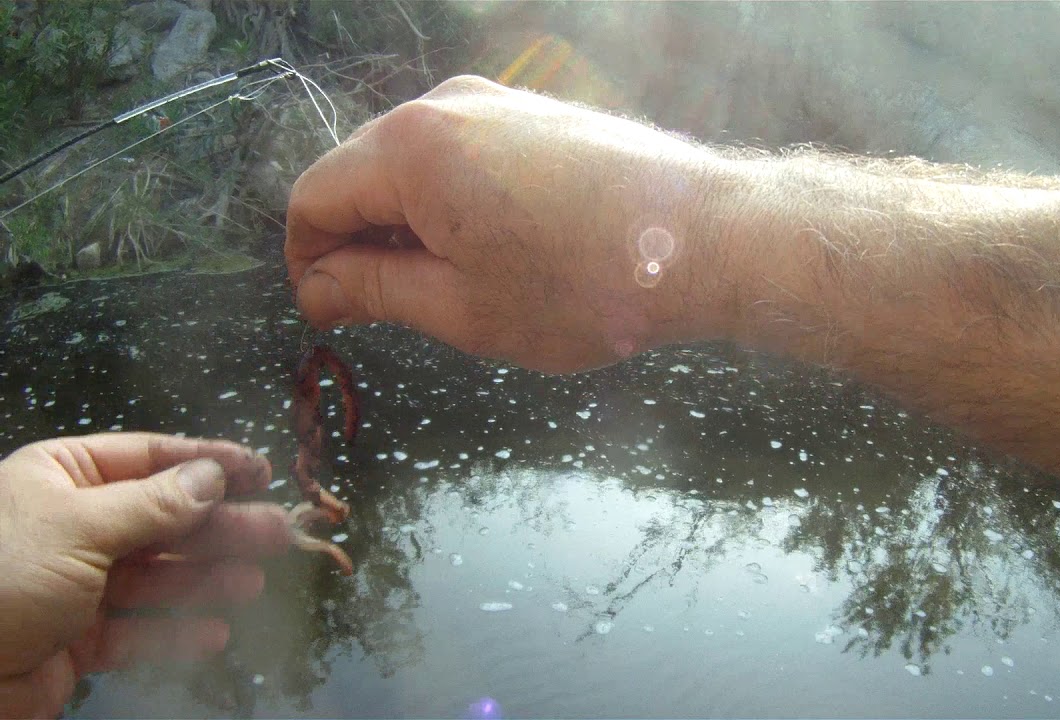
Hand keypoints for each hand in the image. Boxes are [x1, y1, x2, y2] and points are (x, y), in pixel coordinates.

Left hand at [0, 433, 291, 718]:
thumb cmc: (1, 578)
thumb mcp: (78, 528)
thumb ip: (153, 504)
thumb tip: (212, 474)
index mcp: (61, 477)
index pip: (149, 459)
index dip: (207, 462)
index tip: (262, 470)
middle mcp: (70, 525)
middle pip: (161, 518)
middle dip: (219, 527)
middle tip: (277, 533)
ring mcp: (73, 583)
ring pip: (156, 575)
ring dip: (207, 579)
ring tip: (255, 581)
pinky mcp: (74, 640)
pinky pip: (134, 629)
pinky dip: (173, 631)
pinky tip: (213, 632)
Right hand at [286, 75, 741, 372]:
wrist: (706, 242)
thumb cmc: (585, 288)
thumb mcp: (463, 308)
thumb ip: (374, 290)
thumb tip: (318, 287)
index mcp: (410, 149)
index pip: (314, 198)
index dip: (308, 262)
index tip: (332, 313)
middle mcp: (445, 105)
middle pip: (360, 173)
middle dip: (359, 241)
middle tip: (392, 311)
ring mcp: (498, 101)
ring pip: (413, 163)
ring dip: (410, 224)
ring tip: (455, 288)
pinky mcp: (538, 113)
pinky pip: (464, 154)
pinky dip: (454, 202)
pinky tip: (497, 252)